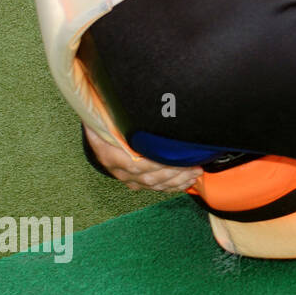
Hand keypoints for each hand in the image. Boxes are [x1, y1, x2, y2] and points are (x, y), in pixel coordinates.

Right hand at [84, 124, 201, 192]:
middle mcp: (120, 171)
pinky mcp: (138, 182)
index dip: (155, 165)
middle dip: (174, 173)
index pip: (135, 165)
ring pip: (155, 184)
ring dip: (178, 180)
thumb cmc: (108, 125)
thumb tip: (121, 106)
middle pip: (149, 177)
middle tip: (194, 166)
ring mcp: (130, 179)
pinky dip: (175, 186)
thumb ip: (116, 119)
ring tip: (195, 172)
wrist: (100, 137)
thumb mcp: (108, 120)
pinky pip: (157, 188)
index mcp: (111, 156)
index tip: (174, 160)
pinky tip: (189, 181)